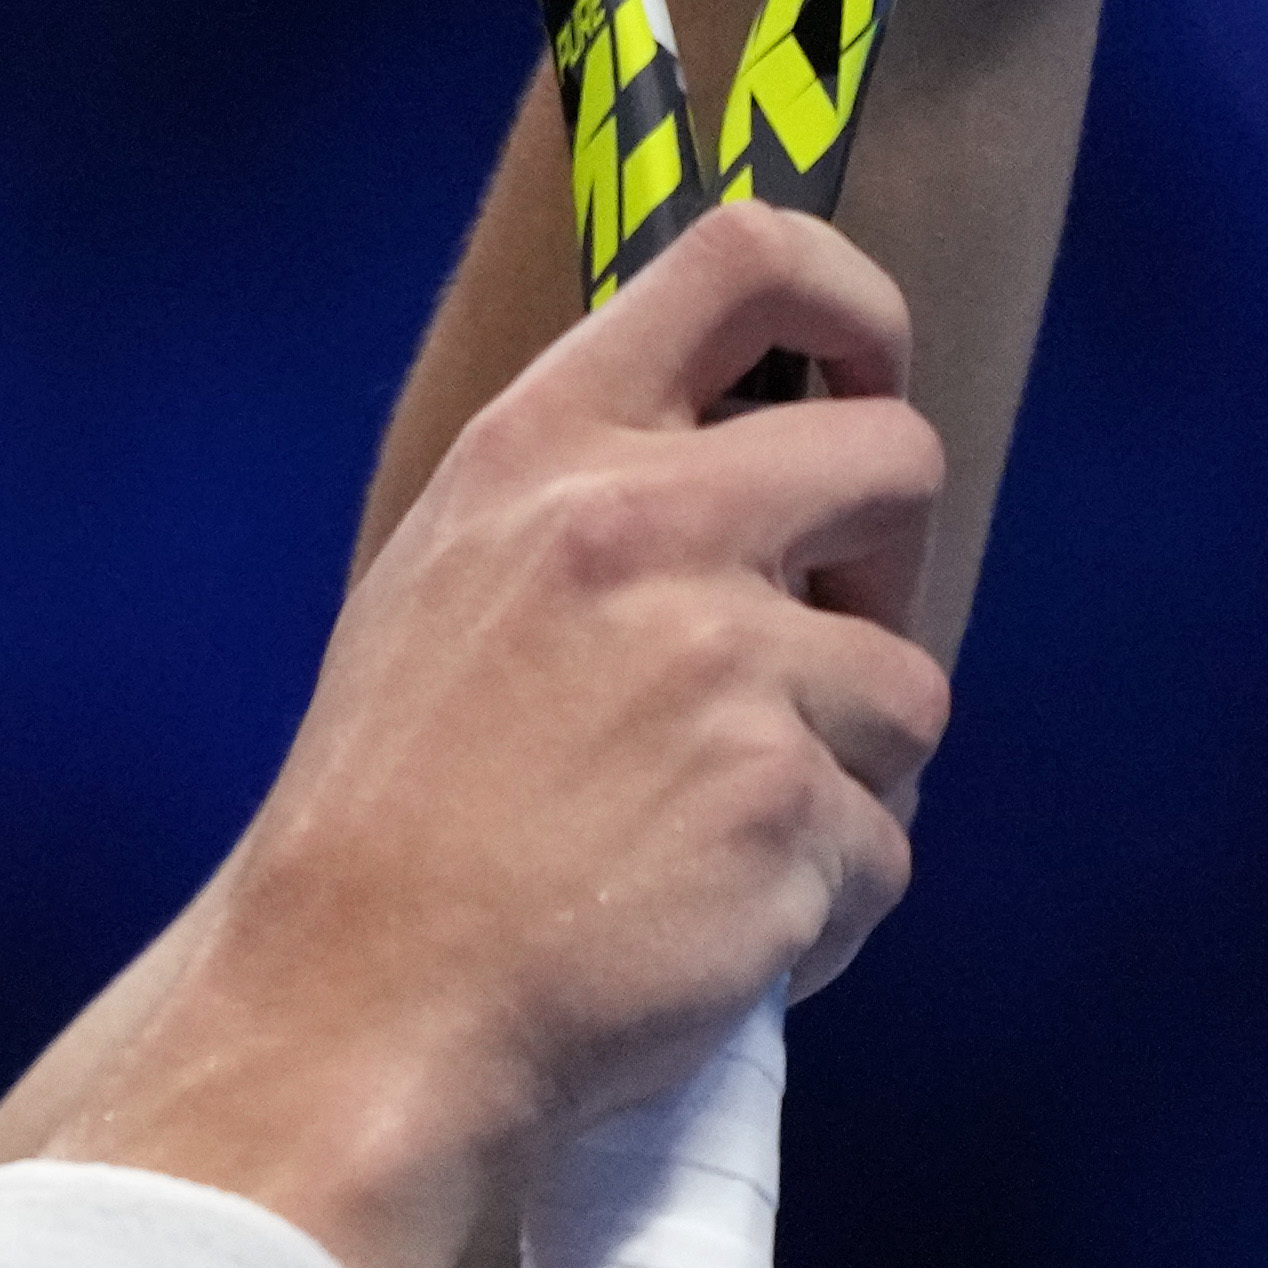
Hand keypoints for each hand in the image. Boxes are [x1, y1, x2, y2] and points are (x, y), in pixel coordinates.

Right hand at [75, 200, 951, 1267]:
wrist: (359, 1013)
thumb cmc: (396, 818)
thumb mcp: (450, 585)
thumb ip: (590, 498)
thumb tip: (758, 459)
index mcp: (549, 450)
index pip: (745, 255)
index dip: (847, 301)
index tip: (855, 371)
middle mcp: (647, 526)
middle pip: (897, 456)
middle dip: (885, 563)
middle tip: (808, 654)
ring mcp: (730, 667)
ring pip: (909, 688)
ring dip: (845, 773)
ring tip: (710, 842)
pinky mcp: (791, 811)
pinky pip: (883, 847)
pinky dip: (820, 907)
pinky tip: (709, 932)